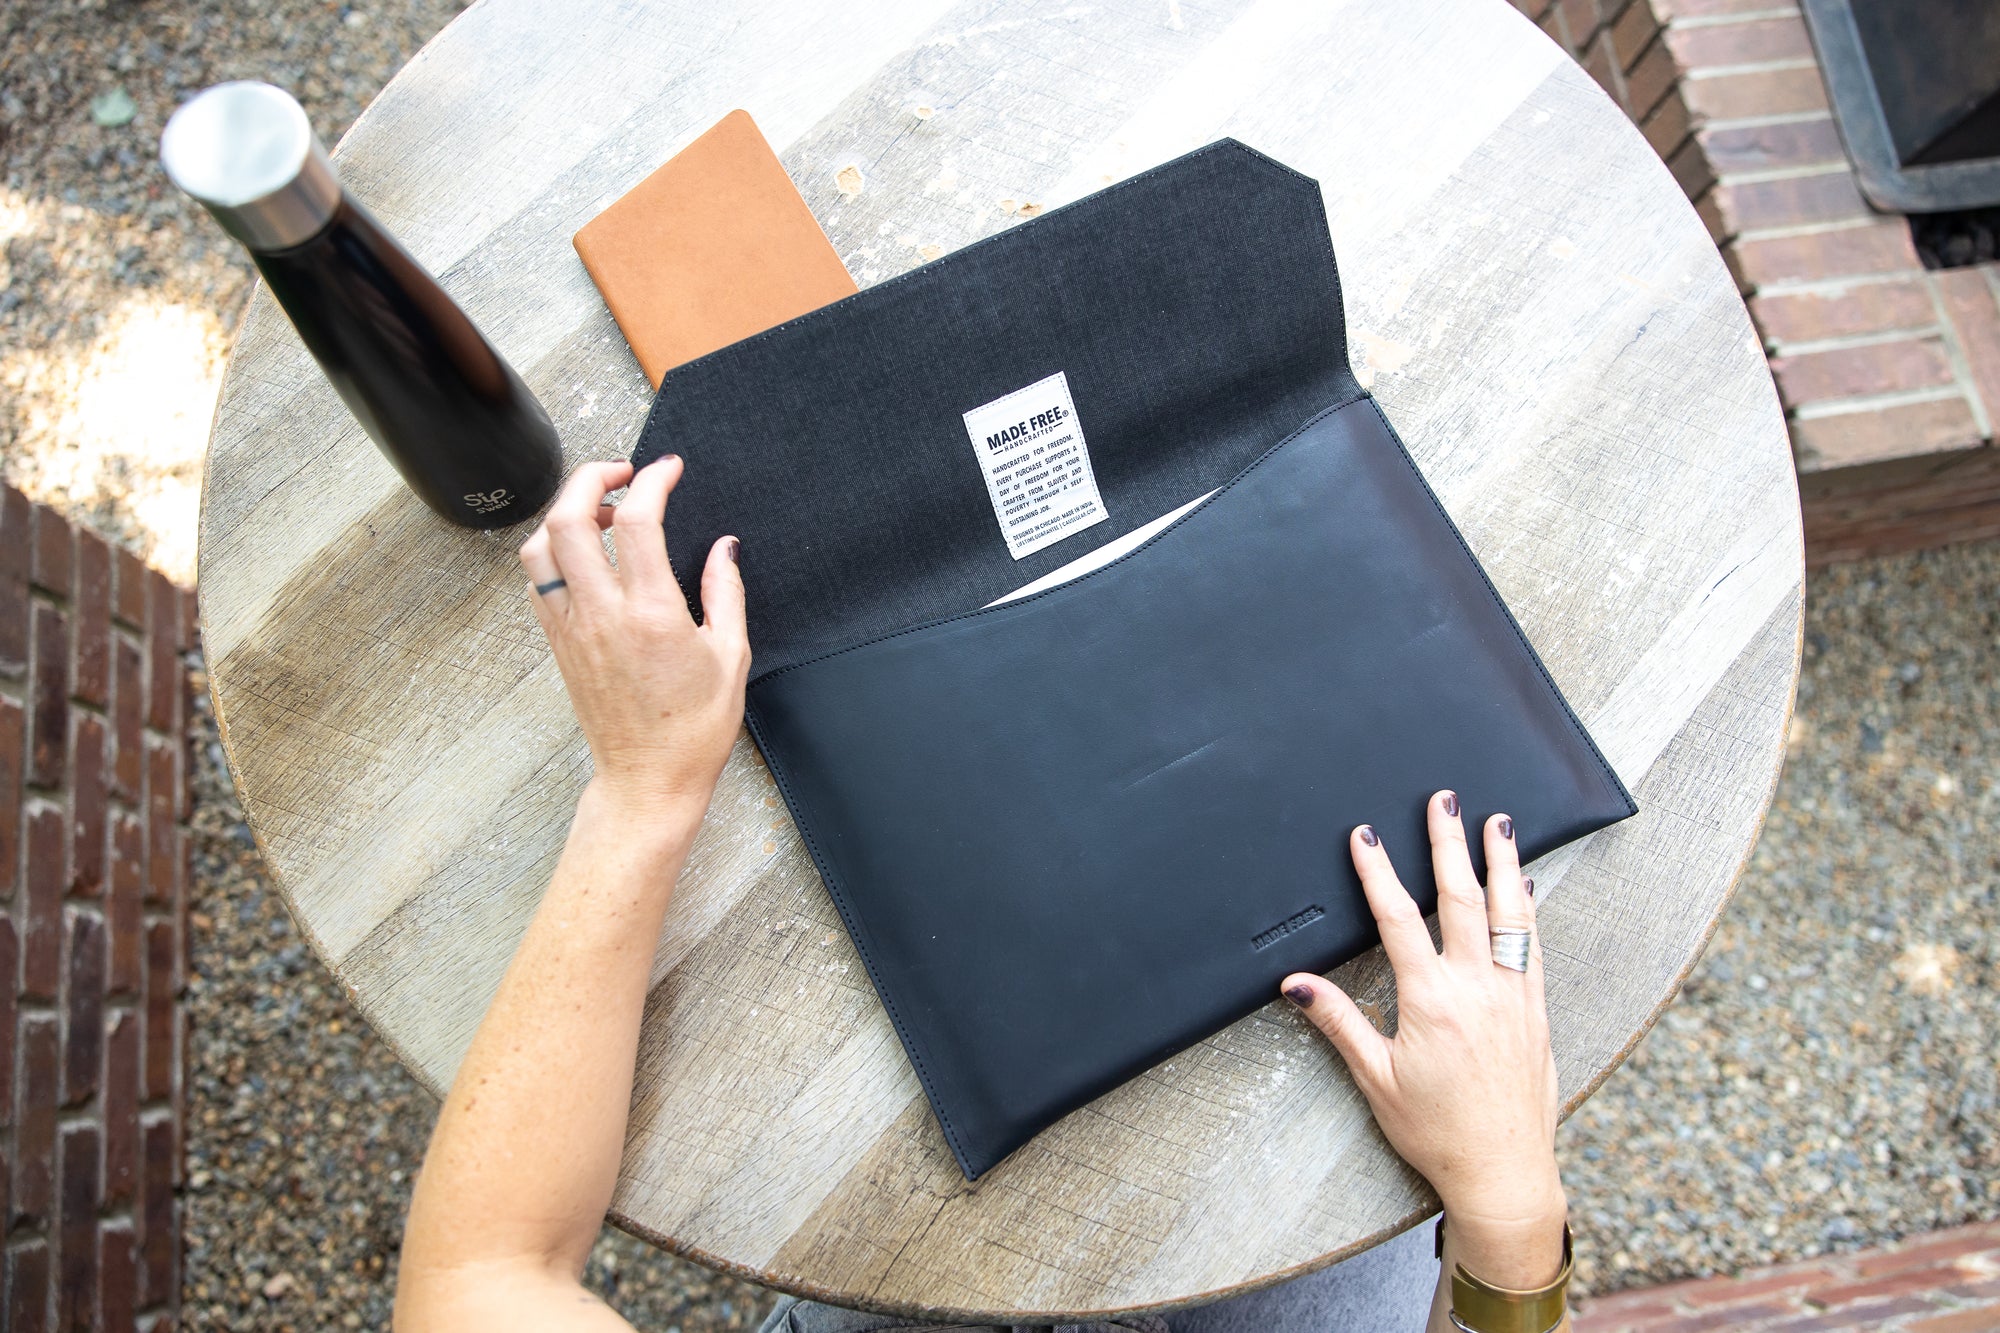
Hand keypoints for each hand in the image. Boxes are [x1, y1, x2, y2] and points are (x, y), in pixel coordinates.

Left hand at [517, 457, 749, 817]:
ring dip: (563, 514)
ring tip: (600, 514)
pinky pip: (538, 581)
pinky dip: (553, 552)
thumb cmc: (694, 728)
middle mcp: (602, 615)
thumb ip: (726, 592)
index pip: (637, 521)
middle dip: (590, 478)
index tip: (668, 469)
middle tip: (621, 472)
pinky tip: (586, 556)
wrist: (648, 779)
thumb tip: (724, 546)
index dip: (652, 481)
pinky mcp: (558, 644)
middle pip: (568, 519)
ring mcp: (571, 629)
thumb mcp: (730, 656)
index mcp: (652, 615)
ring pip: (539, 547)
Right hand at [1282, 791, 1565, 1287]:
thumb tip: (1296, 986)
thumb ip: (1339, 1023)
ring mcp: (1513, 997)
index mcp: (1431, 1001)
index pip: (1399, 919)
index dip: (1379, 872)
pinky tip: (1525, 888)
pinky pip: (1534, 947)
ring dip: (1500, 863)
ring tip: (1497, 823)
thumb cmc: (1439, 1133)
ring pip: (1509, 914)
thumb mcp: (1376, 1079)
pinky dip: (1529, 910)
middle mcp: (1477, 989)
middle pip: (1461, 899)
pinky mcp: (1537, 1011)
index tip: (1367, 836)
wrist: (1504, 1172)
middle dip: (1448, 844)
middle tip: (1443, 801)